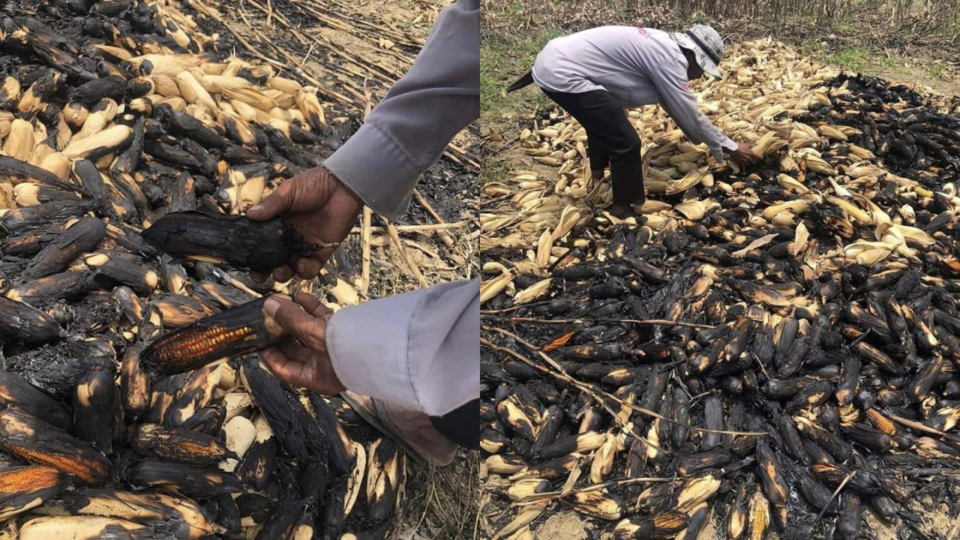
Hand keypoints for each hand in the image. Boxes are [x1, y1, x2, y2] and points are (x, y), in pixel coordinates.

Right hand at [247, 166, 362, 280]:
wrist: (341, 186)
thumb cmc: (313, 185)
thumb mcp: (288, 192)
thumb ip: (271, 205)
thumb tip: (249, 215)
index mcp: (276, 225)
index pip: (259, 243)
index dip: (251, 255)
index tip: (245, 261)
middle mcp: (287, 239)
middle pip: (272, 261)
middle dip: (264, 272)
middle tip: (260, 274)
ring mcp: (304, 247)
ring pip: (290, 269)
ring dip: (283, 274)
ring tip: (280, 269)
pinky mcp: (321, 252)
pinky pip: (311, 268)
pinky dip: (304, 270)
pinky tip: (301, 263)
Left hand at [259, 293, 344, 394]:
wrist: (388, 343)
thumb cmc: (349, 349)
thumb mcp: (314, 334)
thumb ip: (291, 319)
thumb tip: (269, 306)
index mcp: (315, 377)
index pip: (284, 370)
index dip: (268, 356)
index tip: (257, 341)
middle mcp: (324, 366)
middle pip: (295, 350)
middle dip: (281, 333)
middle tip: (266, 319)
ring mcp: (336, 350)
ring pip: (309, 334)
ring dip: (295, 318)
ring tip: (281, 303)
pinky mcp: (347, 334)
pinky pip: (324, 322)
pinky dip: (313, 310)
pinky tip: (303, 296)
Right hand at [726, 142, 761, 166]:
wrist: (733, 149)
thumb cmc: (740, 146)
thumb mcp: (747, 144)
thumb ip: (751, 146)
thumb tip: (753, 146)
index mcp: (752, 154)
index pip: (759, 157)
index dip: (761, 157)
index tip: (761, 157)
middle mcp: (749, 159)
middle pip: (754, 162)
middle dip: (754, 161)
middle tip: (754, 159)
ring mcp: (745, 162)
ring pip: (749, 165)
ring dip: (749, 163)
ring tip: (748, 162)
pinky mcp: (740, 163)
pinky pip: (743, 167)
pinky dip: (744, 166)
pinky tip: (743, 165)